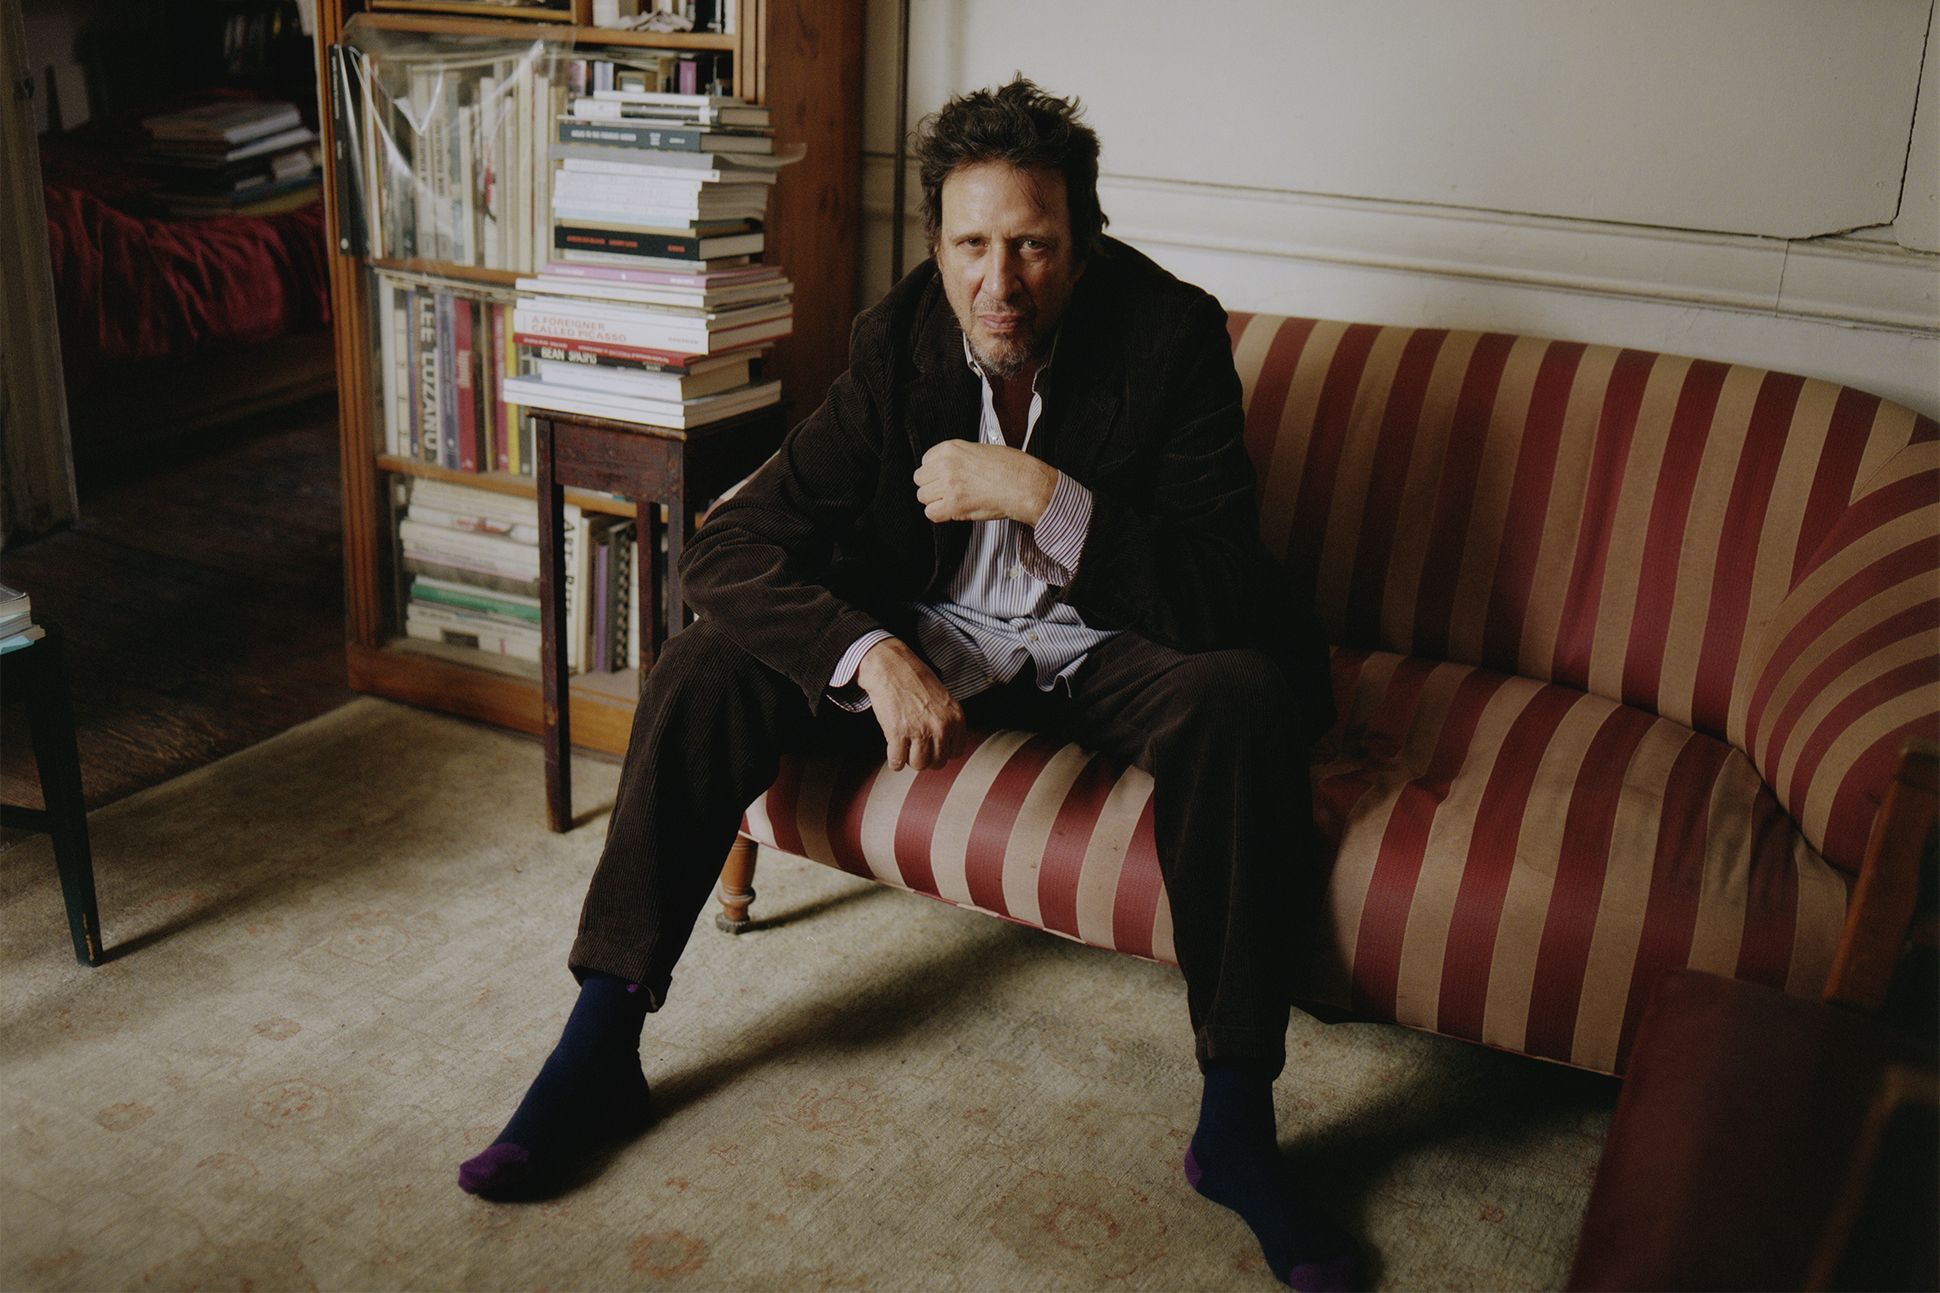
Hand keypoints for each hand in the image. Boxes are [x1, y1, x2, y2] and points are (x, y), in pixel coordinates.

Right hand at [855, 637, 965, 770]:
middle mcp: (941, 727)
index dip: (941, 751)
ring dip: (910, 759)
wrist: (892, 667)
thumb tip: (944, 748)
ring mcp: (920, 731)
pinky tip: (893, 752)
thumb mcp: (944, 700)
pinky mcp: (898, 734)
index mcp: (956, 718)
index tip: (932, 746)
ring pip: (919, 765)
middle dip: (925, 757)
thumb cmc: (916, 681)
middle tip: (916, 746)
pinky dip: (894, 761)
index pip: (955, 753)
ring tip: (905, 748)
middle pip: (937, 762)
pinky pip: (898, 762)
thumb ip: (949, 723)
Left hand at [914, 441, 1055, 524]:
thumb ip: (960, 457)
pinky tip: (952, 511)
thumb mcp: (981, 449)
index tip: (943, 476)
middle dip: (932, 486)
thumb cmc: (1012, 468)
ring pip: (923, 497)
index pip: (925, 460)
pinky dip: (940, 515)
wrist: (1025, 485)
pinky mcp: (955, 505)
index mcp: (952, 448)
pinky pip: (931, 513)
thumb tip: (949, 468)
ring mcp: (949, 486)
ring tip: (952, 501)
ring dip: (935, 501)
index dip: (935, 471)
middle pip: (920, 479)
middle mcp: (946, 465)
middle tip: (947, 491)